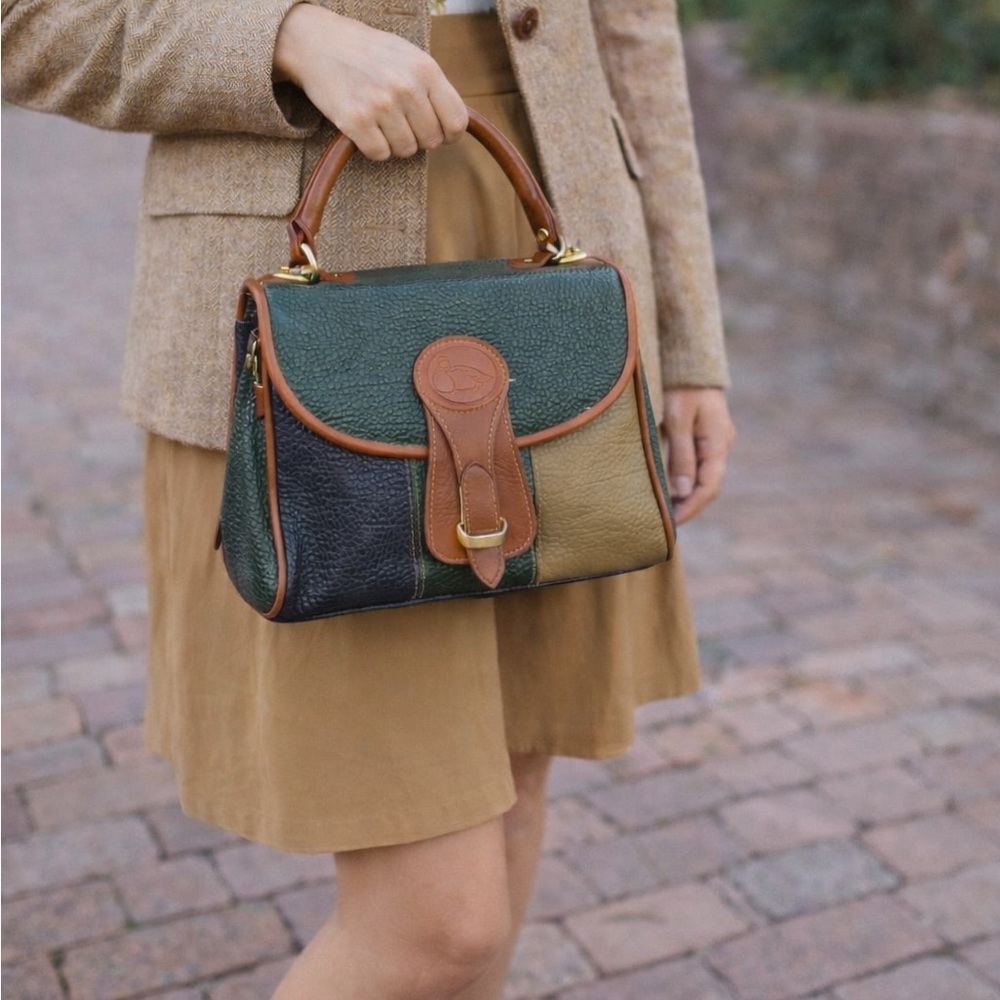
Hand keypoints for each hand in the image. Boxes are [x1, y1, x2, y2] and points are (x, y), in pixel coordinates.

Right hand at [273, 5, 467, 159]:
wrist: (319, 43)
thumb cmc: (369, 53)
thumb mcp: (409, 57)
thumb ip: (433, 88)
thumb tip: (455, 127)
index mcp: (425, 69)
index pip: (456, 122)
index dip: (449, 134)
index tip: (438, 132)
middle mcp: (406, 87)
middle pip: (431, 141)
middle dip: (419, 136)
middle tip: (401, 121)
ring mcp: (380, 105)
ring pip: (406, 150)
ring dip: (395, 142)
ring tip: (381, 120)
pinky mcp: (356, 121)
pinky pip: (380, 154)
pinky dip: (374, 147)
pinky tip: (366, 127)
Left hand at [660, 387, 735, 524]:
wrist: (689, 362)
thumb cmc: (681, 388)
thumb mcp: (678, 420)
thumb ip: (681, 454)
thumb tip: (684, 491)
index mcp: (718, 442)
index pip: (709, 486)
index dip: (692, 507)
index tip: (672, 523)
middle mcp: (720, 445)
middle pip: (707, 485)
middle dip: (688, 506)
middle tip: (665, 525)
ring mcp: (713, 441)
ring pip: (701, 477)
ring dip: (685, 496)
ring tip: (664, 513)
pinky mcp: (701, 437)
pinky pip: (694, 465)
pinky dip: (682, 481)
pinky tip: (666, 490)